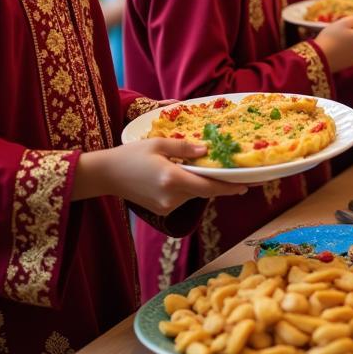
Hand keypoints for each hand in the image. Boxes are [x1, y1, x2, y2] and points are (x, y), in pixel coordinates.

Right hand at [76, 140, 248, 214]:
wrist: (105, 175)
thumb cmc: (130, 155)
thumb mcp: (158, 143)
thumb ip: (185, 148)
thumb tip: (207, 151)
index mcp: (172, 179)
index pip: (208, 186)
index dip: (230, 187)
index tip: (247, 185)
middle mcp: (171, 197)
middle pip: (204, 191)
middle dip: (221, 184)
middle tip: (239, 176)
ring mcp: (166, 206)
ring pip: (194, 194)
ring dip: (202, 183)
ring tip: (205, 168)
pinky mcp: (162, 210)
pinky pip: (183, 197)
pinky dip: (189, 187)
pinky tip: (184, 175)